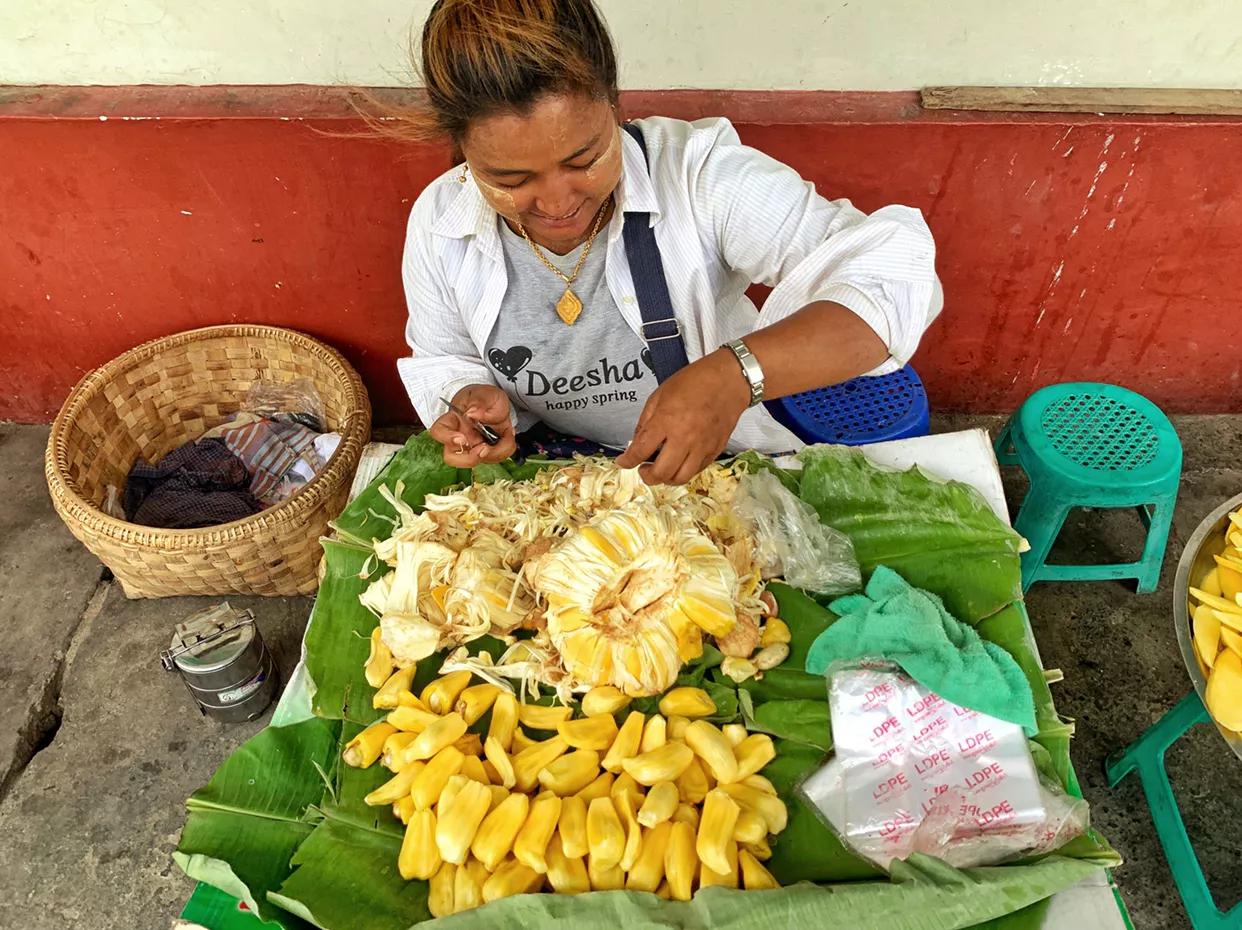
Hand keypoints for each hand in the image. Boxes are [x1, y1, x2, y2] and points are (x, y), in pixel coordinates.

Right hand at [427, 384, 517, 466]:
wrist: (495, 405)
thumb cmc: (484, 398)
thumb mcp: (486, 393)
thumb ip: (480, 402)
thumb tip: (473, 414)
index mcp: (453, 420)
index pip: (439, 431)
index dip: (447, 438)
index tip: (462, 439)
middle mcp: (459, 437)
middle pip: (452, 457)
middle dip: (470, 458)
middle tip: (484, 448)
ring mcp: (471, 447)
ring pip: (476, 461)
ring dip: (493, 452)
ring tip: (503, 434)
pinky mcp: (484, 453)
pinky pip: (494, 458)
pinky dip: (504, 448)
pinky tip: (505, 435)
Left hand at [616, 349, 749, 484]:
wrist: (729, 381)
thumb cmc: (695, 381)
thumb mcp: (660, 394)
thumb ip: (646, 420)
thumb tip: (637, 442)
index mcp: (666, 421)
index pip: (640, 451)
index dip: (627, 461)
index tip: (623, 463)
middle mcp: (684, 438)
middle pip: (660, 473)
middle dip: (646, 476)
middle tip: (643, 469)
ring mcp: (701, 447)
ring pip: (680, 478)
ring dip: (665, 479)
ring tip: (661, 469)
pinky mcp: (715, 451)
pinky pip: (696, 471)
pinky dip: (684, 471)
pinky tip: (679, 462)